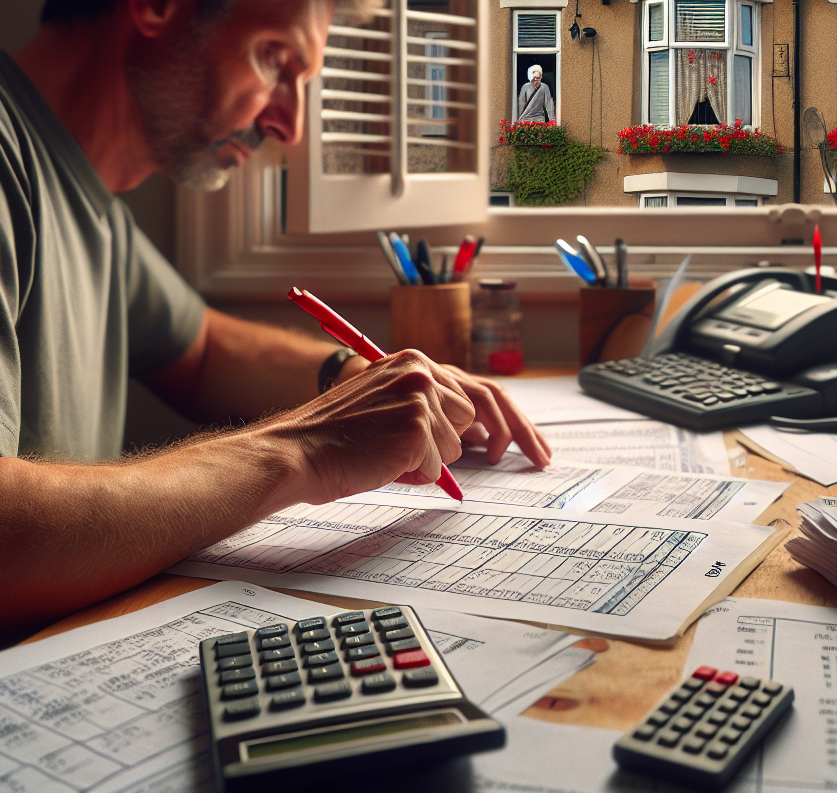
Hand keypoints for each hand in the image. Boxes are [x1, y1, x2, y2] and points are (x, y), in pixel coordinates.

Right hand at [336, 357, 552, 478]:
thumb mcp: (389, 412)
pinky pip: (436, 466)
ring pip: (455, 445)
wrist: (297, 454)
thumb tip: (479, 435)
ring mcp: (420, 394)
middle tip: (531, 461)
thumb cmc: (336, 442)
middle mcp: (421, 370)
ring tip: (386, 457)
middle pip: (477, 416)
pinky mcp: (417, 421)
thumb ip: (430, 413)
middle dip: (485, 444)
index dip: (516, 423)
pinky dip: (413, 474)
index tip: (539, 449)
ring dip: (427, 462)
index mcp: (415, 362)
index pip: (483, 390)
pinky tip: (382, 464)